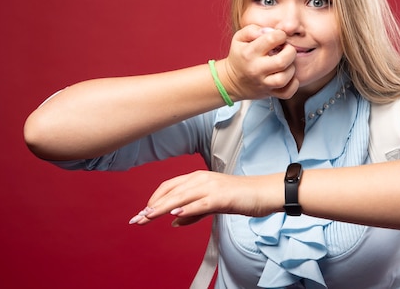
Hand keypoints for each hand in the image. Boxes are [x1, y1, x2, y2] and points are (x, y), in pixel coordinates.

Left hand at [128, 170, 281, 226]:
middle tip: (136, 219)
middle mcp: (201, 179)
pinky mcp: (221, 197)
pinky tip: (174, 214)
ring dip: (162, 208)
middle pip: (170, 192)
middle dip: (151, 207)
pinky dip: (186, 208)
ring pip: (181, 197)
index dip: (153, 198)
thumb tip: (173, 221)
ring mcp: (211, 187)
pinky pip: (200, 203)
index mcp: (198, 178)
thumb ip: (193, 212)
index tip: (141, 213)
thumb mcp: (212, 204)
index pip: (169, 186)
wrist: (264, 192)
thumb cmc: (240, 197)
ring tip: (147, 217)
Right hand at [220, 25, 298, 100]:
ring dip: (291, 68)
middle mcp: (256, 69)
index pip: (271, 39)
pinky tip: (288, 75)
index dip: (280, 34)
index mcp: (249, 53)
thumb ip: (253, 30)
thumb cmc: (239, 55)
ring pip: (285, 78)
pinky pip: (287, 92)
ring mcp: (263, 83)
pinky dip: (293, 84)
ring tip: (287, 63)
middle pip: (282, 61)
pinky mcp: (270, 93)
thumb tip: (268, 31)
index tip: (279, 37)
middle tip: (287, 49)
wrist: (231, 81)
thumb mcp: (239, 38)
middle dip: (290, 51)